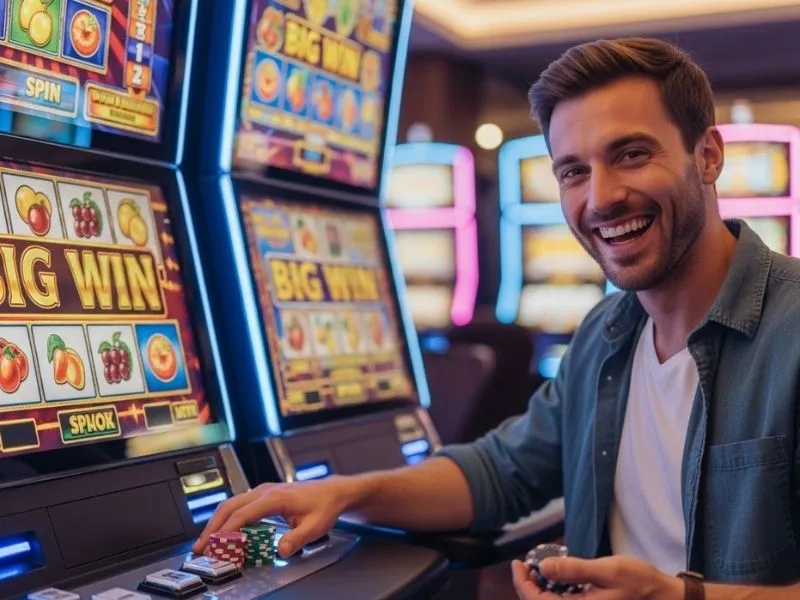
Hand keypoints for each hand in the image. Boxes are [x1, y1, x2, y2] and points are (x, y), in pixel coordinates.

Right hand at [192, 477, 355, 557]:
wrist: (332, 491)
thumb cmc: (323, 506)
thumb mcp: (315, 527)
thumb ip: (297, 539)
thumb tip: (281, 550)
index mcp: (274, 498)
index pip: (243, 514)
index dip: (226, 530)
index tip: (214, 546)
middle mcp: (264, 491)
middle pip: (229, 507)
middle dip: (212, 527)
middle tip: (200, 548)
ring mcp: (262, 491)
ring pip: (231, 504)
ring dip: (216, 522)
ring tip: (205, 543)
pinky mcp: (262, 495)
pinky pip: (238, 504)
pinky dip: (226, 518)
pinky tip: (222, 532)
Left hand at [511, 555, 684, 599]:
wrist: (662, 597)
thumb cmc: (638, 583)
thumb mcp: (607, 571)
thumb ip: (575, 570)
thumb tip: (543, 566)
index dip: (522, 584)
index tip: (518, 563)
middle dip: (527, 586)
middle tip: (524, 564)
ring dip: (539, 590)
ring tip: (536, 569)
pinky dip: (553, 592)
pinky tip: (555, 577)